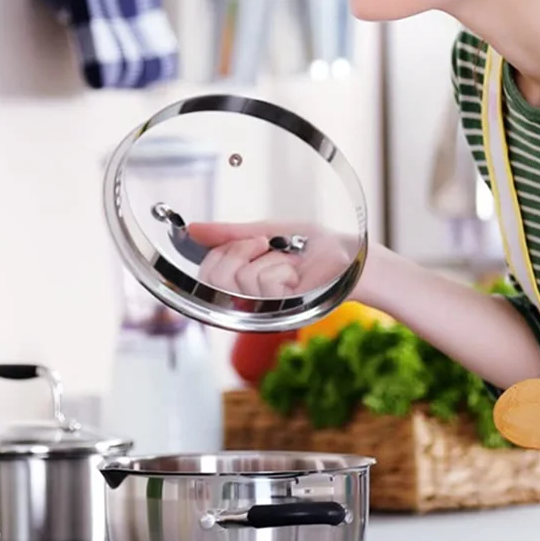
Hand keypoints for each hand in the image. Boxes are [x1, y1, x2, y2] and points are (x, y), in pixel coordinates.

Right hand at [185, 220, 354, 298]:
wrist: (347, 254)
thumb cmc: (313, 244)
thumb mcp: (264, 231)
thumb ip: (228, 234)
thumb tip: (192, 229)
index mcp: (240, 278)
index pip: (205, 272)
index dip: (222, 251)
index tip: (251, 241)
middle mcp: (247, 297)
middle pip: (213, 277)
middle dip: (240, 250)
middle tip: (267, 246)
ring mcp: (263, 306)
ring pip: (239, 279)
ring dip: (268, 259)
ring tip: (288, 261)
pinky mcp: (280, 311)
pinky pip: (261, 284)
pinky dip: (281, 268)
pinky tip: (296, 273)